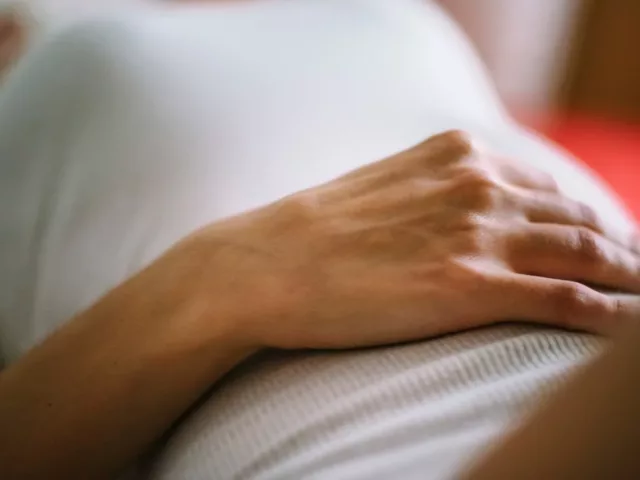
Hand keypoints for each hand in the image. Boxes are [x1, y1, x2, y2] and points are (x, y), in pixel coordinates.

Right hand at [189, 130, 639, 349]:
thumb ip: (434, 192)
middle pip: (579, 221)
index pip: (549, 191)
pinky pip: (567, 300)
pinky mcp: (470, 287)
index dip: (584, 223)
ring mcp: (477, 234)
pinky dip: (607, 314)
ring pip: (587, 255)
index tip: (600, 248)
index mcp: (456, 156)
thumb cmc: (315, 233)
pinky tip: (626, 325)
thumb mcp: (386, 189)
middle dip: (616, 251)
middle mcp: (477, 186)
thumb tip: (465, 215)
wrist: (265, 264)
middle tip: (634, 277)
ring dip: (626, 279)